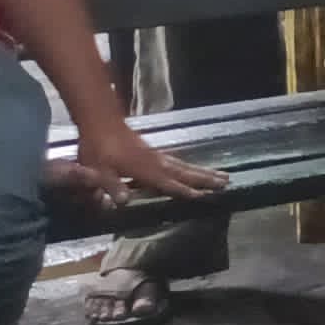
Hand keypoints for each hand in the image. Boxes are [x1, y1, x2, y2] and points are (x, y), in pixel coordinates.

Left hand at [66, 119, 221, 202]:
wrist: (100, 122)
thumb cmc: (97, 148)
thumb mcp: (98, 170)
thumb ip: (111, 186)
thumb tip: (123, 202)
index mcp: (144, 169)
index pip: (168, 182)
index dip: (185, 191)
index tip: (204, 196)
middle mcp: (155, 162)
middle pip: (184, 172)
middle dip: (205, 178)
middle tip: (227, 181)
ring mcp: (156, 155)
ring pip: (184, 165)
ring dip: (202, 171)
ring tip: (221, 175)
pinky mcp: (152, 151)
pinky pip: (177, 161)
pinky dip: (189, 166)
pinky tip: (192, 169)